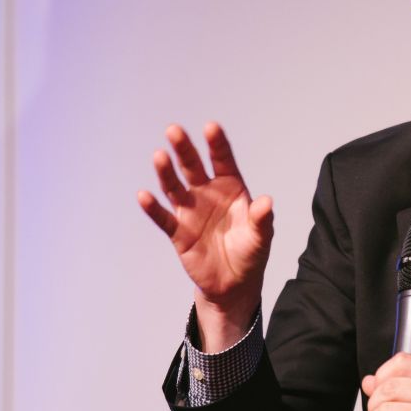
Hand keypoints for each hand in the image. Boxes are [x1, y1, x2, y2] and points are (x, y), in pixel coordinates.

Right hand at [137, 122, 272, 350]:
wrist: (234, 284)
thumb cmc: (250, 253)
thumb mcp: (261, 236)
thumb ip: (261, 218)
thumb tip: (266, 202)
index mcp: (231, 188)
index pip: (223, 160)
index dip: (217, 144)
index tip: (210, 127)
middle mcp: (208, 194)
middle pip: (193, 167)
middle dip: (185, 149)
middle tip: (174, 130)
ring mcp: (191, 211)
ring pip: (175, 187)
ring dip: (166, 173)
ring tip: (159, 156)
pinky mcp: (178, 232)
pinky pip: (164, 218)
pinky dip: (153, 208)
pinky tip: (144, 196)